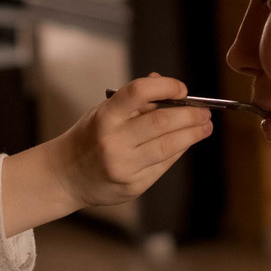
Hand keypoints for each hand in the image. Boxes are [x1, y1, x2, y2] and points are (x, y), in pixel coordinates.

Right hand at [0, 75, 215, 234]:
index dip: (166, 86)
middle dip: (190, 115)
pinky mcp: (133, 185)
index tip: (183, 88)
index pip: (139, 92)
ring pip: (168, 146)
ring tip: (205, 127)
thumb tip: (166, 84)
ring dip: (192, 135)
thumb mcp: (104, 112)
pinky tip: (186, 143)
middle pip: (162, 122)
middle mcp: (113, 141)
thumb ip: (134, 101)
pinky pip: (164, 165)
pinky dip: (178, 151)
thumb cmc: (90, 138)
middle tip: (205, 111)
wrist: (65, 176)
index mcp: (105, 116)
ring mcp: (124, 166)